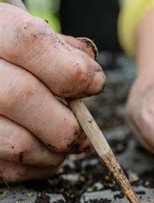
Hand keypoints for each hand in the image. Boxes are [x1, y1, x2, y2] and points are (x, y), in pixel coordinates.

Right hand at [0, 4, 104, 181]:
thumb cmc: (9, 54)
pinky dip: (37, 168)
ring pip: (15, 141)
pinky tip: (46, 156)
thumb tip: (92, 74)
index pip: (29, 42)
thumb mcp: (28, 33)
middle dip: (67, 121)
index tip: (95, 84)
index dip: (72, 68)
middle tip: (85, 133)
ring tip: (66, 145)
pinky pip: (7, 169)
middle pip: (20, 95)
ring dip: (54, 151)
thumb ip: (61, 48)